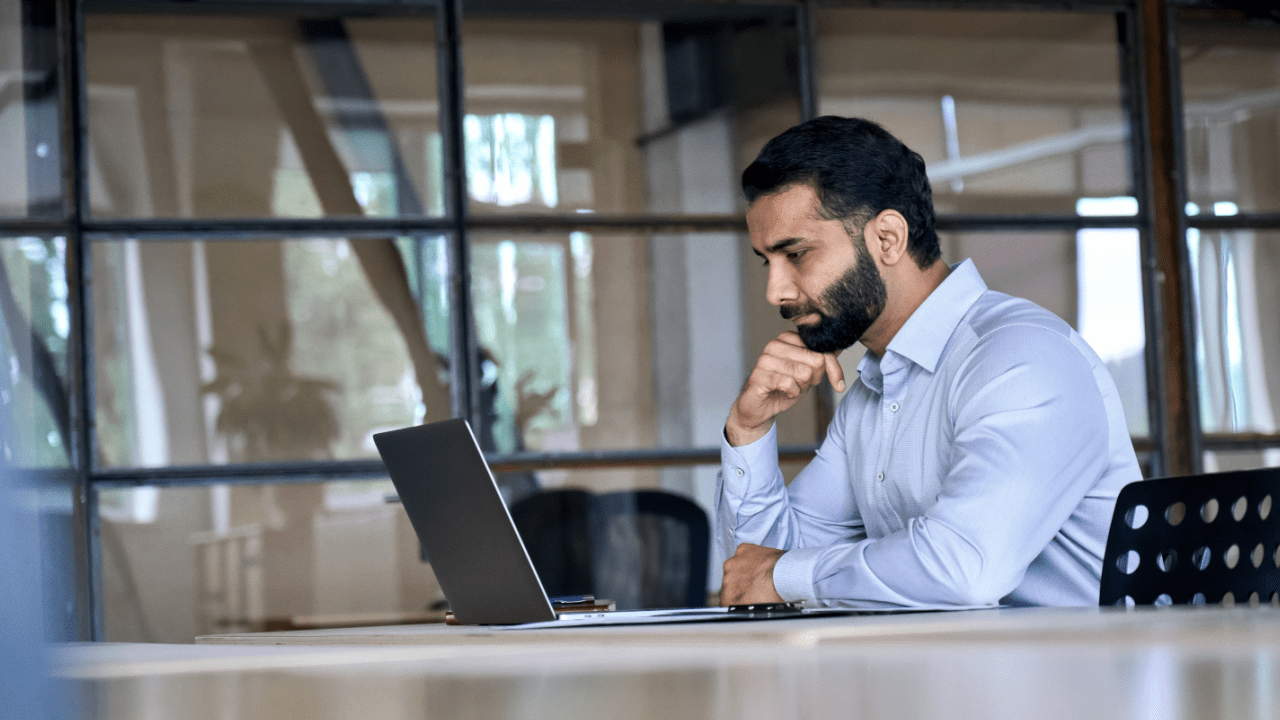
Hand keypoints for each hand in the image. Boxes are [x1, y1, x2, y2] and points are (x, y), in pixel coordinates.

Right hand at [720, 543, 784, 605]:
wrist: (786, 575)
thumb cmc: (776, 592)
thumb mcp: (758, 608)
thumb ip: (744, 606)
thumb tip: (745, 605)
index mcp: (728, 597)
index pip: (726, 599)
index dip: (737, 597)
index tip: (744, 596)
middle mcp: (727, 579)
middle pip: (730, 582)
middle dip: (740, 583)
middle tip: (755, 584)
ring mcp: (733, 563)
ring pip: (735, 567)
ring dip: (743, 569)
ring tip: (759, 573)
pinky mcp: (742, 550)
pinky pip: (743, 554)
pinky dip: (749, 557)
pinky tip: (760, 563)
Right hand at [726, 332, 843, 445]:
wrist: (760, 408)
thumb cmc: (785, 388)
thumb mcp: (810, 373)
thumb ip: (823, 359)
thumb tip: (839, 347)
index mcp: (788, 338)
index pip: (822, 348)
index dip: (833, 368)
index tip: (838, 384)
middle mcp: (775, 344)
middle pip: (815, 360)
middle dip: (814, 379)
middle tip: (801, 384)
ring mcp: (765, 359)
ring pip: (804, 373)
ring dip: (801, 387)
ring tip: (790, 388)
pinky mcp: (759, 375)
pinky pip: (789, 383)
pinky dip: (792, 393)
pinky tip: (783, 392)